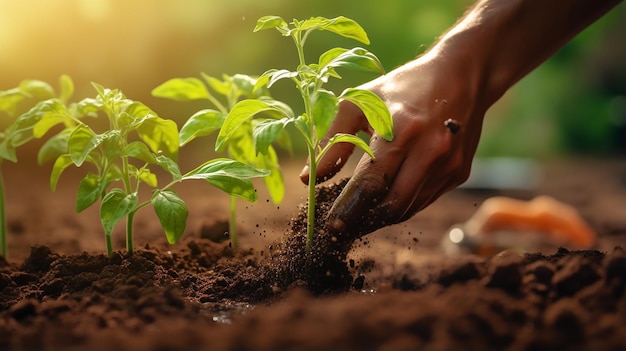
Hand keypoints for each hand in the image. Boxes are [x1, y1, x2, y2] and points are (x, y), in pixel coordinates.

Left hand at [300, 55, 486, 236]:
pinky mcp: (459, 173)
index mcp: (403, 128)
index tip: (331, 226)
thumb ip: (332, 140)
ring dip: (382, 216)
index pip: (371, 183)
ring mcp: (449, 164)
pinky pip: (424, 200)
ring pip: (408, 208)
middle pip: (392, 205)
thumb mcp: (360, 101)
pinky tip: (386, 197)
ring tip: (360, 213)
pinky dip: (402, 204)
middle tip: (343, 226)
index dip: (349, 208)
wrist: (463, 74)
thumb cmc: (402, 87)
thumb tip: (308, 179)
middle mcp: (431, 150)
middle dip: (364, 220)